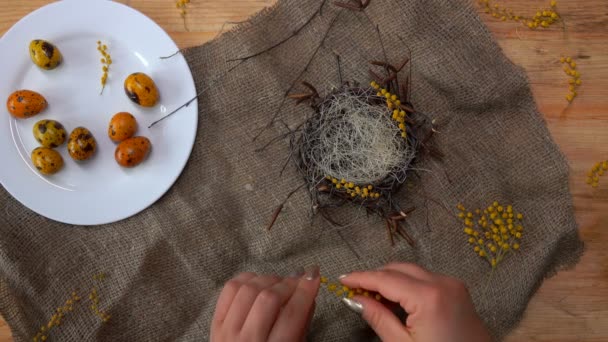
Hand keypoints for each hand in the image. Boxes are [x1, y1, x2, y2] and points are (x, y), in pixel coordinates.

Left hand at [211, 266, 319, 341]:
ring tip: (279, 283)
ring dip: (268, 279)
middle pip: (268, 298)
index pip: (292, 314)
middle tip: (298, 279)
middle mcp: (248, 341)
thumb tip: (309, 294)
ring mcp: (227, 332)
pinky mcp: (215, 324)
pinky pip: (229, 289)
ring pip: (248, 290)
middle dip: (287, 283)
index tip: (314, 274)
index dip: (306, 290)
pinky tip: (258, 282)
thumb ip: (302, 325)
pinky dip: (246, 279)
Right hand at [340, 263, 491, 341]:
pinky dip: (408, 285)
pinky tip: (396, 300)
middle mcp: (443, 282)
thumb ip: (378, 318)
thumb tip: (356, 299)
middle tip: (354, 290)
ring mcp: (454, 286)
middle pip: (399, 269)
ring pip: (413, 272)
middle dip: (375, 277)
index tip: (342, 279)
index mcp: (428, 296)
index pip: (385, 278)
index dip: (361, 278)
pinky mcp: (459, 293)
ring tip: (372, 297)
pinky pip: (427, 280)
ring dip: (391, 280)